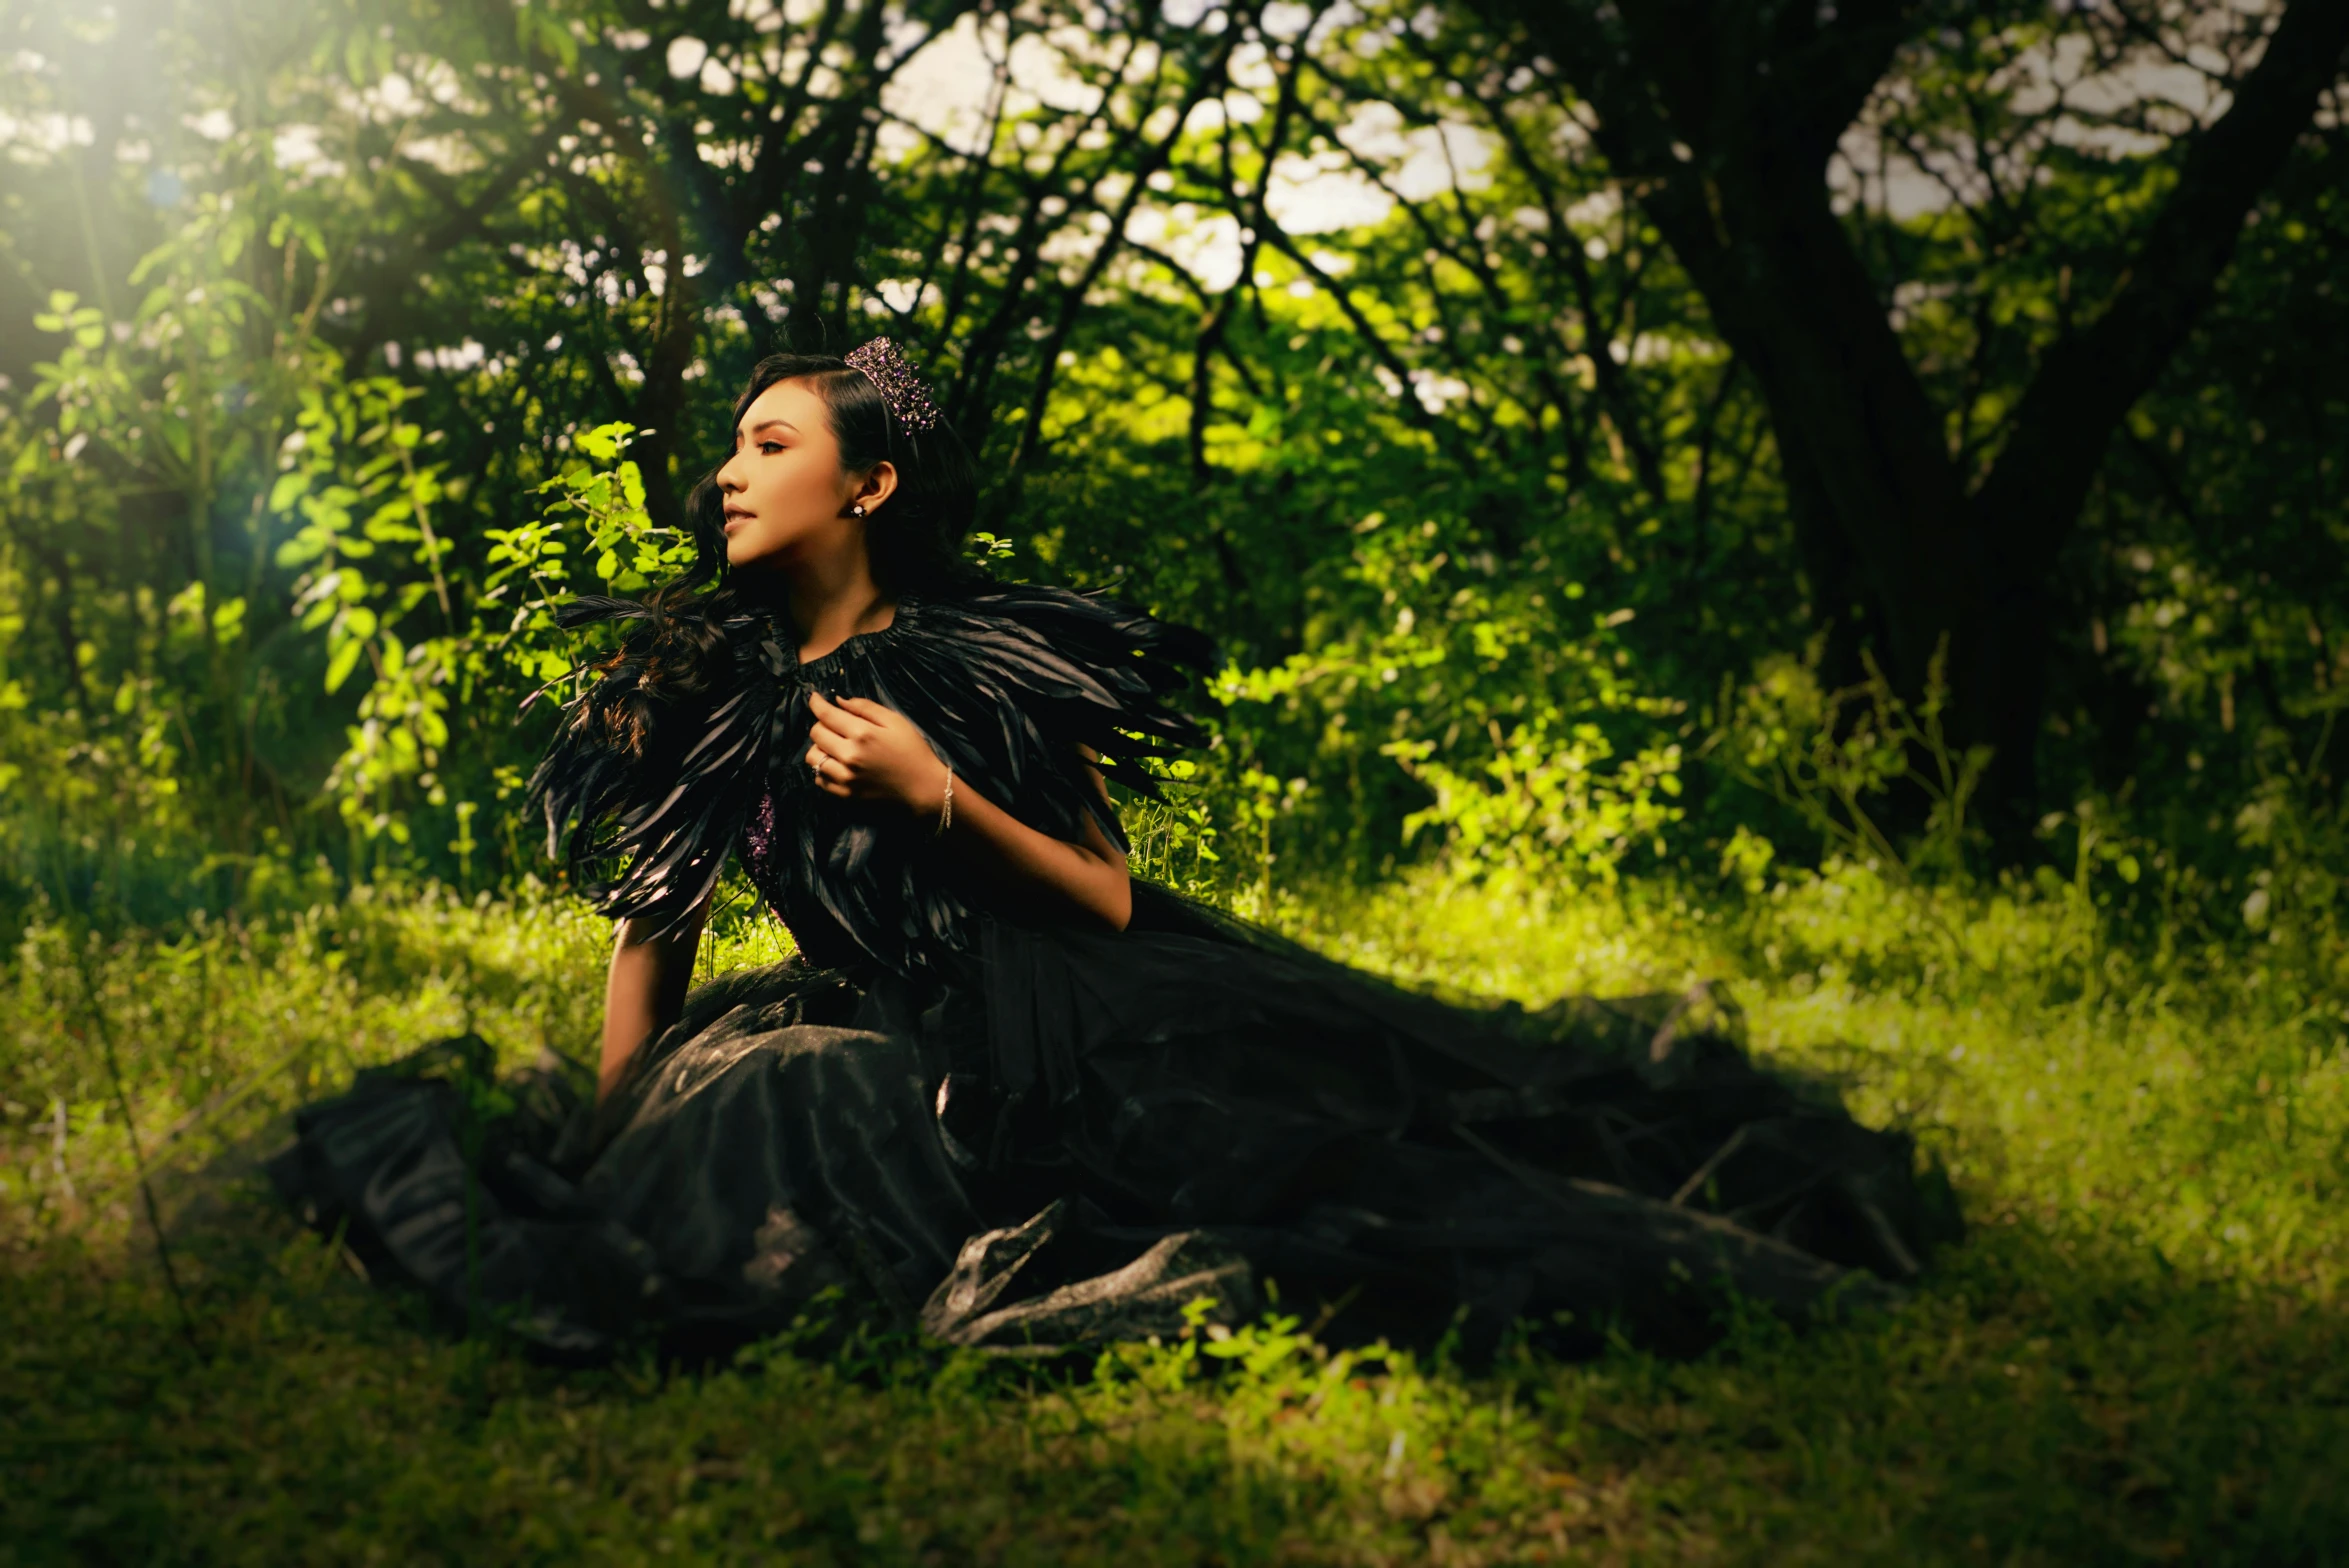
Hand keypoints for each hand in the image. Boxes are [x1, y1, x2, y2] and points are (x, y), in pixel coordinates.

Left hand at [805, 691, 948, 816]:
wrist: (922, 787)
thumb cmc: (912, 750)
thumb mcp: (895, 721)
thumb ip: (865, 708)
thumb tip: (839, 701)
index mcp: (863, 734)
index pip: (826, 715)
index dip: (816, 703)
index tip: (815, 699)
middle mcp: (849, 756)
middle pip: (816, 734)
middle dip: (821, 724)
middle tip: (833, 724)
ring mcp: (845, 777)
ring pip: (812, 757)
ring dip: (819, 747)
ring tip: (833, 746)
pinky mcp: (845, 794)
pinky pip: (819, 779)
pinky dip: (822, 769)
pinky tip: (836, 764)